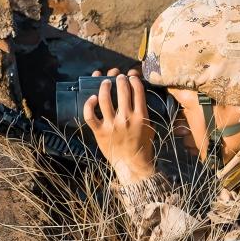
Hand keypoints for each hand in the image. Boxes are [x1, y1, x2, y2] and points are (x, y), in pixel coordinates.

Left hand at [83, 69, 155, 184]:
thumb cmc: (142, 146)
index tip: (131, 76)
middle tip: (118, 77)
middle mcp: (126, 118)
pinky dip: (89, 104)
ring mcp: (112, 125)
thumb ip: (145, 112)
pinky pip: (90, 115)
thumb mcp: (150, 127)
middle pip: (122, 90)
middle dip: (120, 79)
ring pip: (105, 98)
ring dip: (104, 85)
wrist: (132, 165)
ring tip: (105, 81)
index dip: (134, 79)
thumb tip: (139, 95)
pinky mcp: (100, 131)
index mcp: (141, 116)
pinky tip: (92, 98)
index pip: (138, 90)